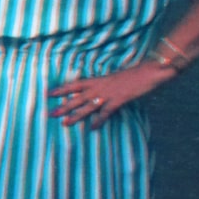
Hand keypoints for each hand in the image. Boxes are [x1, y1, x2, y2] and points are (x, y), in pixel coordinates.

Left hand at [49, 62, 173, 128]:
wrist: (149, 70)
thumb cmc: (133, 75)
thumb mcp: (115, 79)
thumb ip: (105, 86)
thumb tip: (98, 93)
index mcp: (99, 80)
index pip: (75, 84)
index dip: (62, 89)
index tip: (49, 94)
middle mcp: (100, 87)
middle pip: (77, 97)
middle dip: (64, 106)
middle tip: (50, 114)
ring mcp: (109, 93)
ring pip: (88, 106)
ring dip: (76, 115)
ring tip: (65, 123)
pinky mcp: (119, 99)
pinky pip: (106, 111)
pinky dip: (100, 120)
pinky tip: (93, 128)